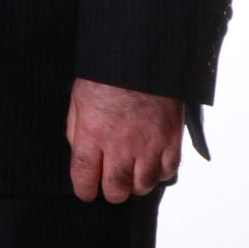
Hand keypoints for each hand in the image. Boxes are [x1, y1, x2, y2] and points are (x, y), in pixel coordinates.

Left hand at [66, 79, 182, 202]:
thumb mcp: (78, 99)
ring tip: (132, 176)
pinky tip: (152, 165)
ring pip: (143, 185)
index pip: (84, 177)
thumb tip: (81, 154)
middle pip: (116, 188)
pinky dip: (159, 173)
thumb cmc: (108, 73)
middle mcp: (120, 143)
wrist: (142, 55)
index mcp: (92, 133)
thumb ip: (77, 130)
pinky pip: (167, 171)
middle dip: (111, 192)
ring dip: (136, 185)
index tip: (86, 192)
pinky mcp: (171, 138)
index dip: (84, 190)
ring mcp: (148, 143)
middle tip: (111, 186)